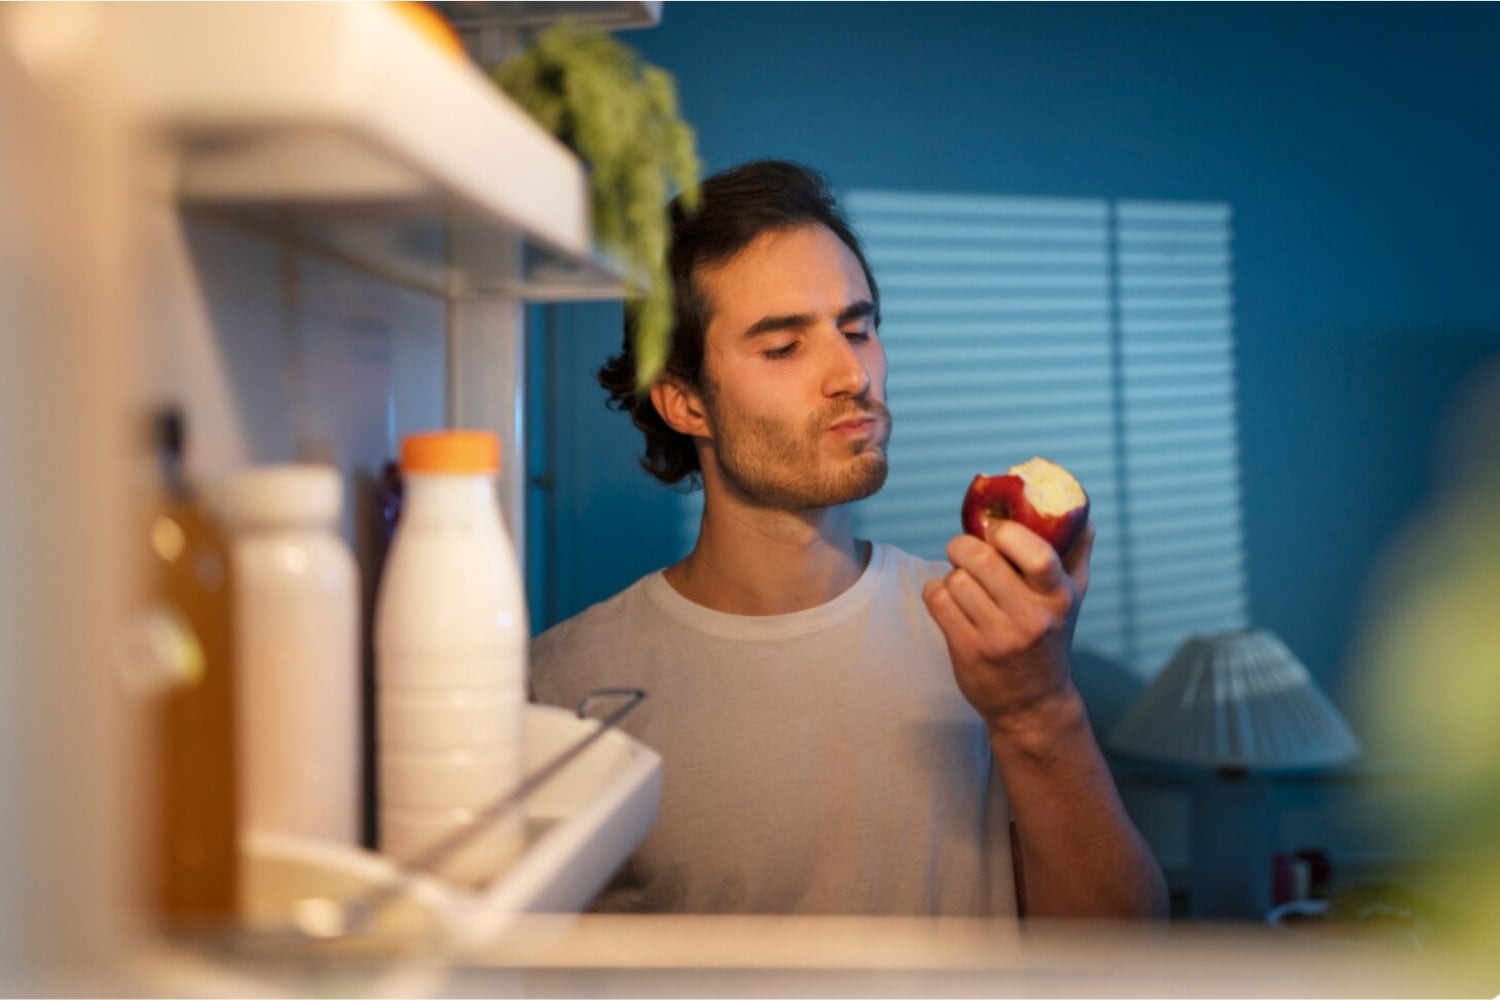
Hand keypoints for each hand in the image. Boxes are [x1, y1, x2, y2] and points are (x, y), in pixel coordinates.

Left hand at [921, 520, 1093, 736]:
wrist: (1032, 705)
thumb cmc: (1049, 640)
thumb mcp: (1071, 601)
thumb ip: (1076, 557)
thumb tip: (1083, 516)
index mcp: (1058, 597)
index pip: (1036, 553)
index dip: (1007, 532)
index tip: (995, 531)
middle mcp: (1031, 618)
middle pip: (981, 560)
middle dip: (962, 545)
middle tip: (963, 549)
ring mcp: (998, 637)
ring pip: (956, 580)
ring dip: (951, 574)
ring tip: (961, 583)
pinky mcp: (969, 652)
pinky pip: (938, 601)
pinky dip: (935, 591)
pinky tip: (946, 598)